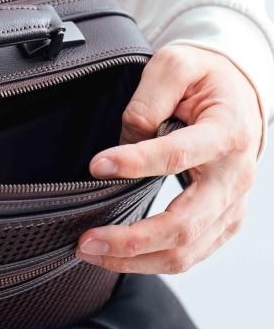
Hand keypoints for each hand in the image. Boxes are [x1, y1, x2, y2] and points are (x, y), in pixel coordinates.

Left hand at [76, 45, 261, 273]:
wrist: (239, 97)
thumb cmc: (205, 81)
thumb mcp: (176, 66)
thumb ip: (149, 98)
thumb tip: (127, 139)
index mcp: (225, 133)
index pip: (178, 154)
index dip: (136, 163)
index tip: (97, 166)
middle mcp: (233, 177)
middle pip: (184, 224)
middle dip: (131, 239)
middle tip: (87, 239)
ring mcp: (230, 205)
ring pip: (186, 251)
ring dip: (136, 259)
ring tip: (92, 252)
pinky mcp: (222, 221)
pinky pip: (190, 255)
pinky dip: (152, 262)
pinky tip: (118, 257)